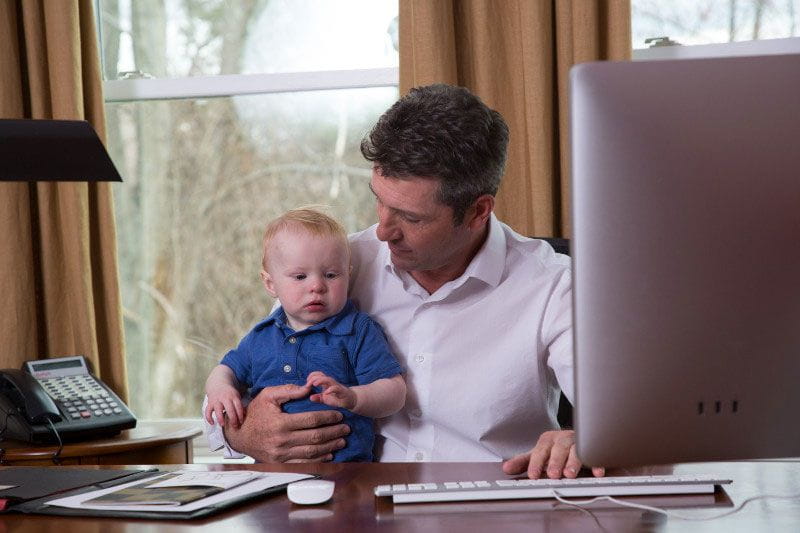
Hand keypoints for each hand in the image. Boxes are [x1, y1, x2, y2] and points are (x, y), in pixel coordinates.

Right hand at [205, 386, 244, 427]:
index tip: (241, 422)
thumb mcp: (236, 396)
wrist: (218, 384)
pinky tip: (212, 423)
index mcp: (233, 396)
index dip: (240, 415)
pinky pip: (208, 411)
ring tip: (223, 425)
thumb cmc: (229, 393)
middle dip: (232, 419)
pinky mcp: (210, 403)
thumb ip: (239, 405)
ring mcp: (216, 400)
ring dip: (220, 418)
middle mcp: (225, 398)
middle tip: (235, 426)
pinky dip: (209, 418)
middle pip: (230, 409)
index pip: (238, 406)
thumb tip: (244, 415)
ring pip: (218, 410)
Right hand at [224, 383, 349, 462]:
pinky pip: (303, 462)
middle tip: (346, 428)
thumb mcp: (268, 395)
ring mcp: (281, 454)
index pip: (311, 420)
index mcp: (281, 423)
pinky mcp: (280, 462)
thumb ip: (288, 391)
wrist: (238, 434)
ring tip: (341, 441)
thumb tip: (308, 388)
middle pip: (315, 437)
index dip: (327, 418)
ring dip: (330, 446)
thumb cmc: (254, 412)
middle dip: (333, 432)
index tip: (339, 415)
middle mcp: (282, 440)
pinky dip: (318, 459)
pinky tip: (329, 454)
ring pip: (312, 452)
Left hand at [306, 371, 356, 409]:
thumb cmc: (337, 398)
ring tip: (314, 384)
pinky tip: (325, 393)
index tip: (306, 384)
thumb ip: (318, 398)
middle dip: (313, 378)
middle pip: (321, 375)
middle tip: (308, 384)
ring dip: (320, 380)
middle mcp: (330, 383)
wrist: (350, 400)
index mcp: (325, 383)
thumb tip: (310, 398)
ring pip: (328, 379)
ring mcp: (336, 386)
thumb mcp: (325, 399)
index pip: (318, 374)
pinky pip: (336, 388)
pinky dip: (330, 390)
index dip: (311, 376)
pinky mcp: (341, 391)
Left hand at [501, 430, 605, 478]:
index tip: (533, 475)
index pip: (540, 450)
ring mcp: (579, 442)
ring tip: (570, 475)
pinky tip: (597, 473)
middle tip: (553, 475)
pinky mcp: (594, 448)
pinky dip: (597, 463)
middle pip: (559, 448)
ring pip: (577, 449)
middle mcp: (563, 439)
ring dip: (574, 462)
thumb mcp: (539, 454)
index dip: (536, 463)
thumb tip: (506, 468)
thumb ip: (524, 461)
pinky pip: (596, 454)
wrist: (578, 437)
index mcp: (548, 440)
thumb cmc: (556, 449)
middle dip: (555, 462)